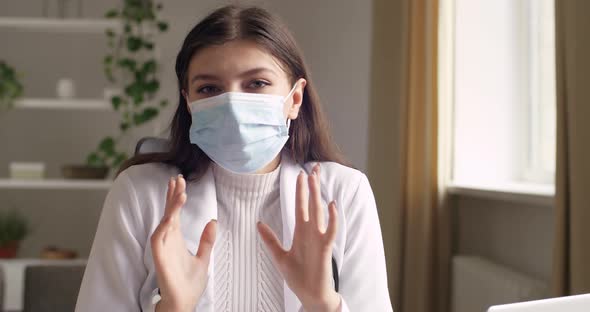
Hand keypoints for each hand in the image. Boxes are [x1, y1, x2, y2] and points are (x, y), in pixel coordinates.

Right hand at [151, 174, 216, 311]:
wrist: (183, 303)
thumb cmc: (189, 283)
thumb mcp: (203, 258)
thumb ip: (206, 240)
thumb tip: (212, 222)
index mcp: (176, 238)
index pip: (175, 212)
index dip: (177, 197)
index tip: (180, 181)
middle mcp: (168, 240)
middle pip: (169, 213)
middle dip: (172, 195)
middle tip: (177, 178)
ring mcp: (163, 249)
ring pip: (164, 223)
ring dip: (170, 208)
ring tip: (179, 193)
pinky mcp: (160, 259)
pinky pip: (158, 240)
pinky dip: (163, 228)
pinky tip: (170, 217)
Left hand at [257, 164, 340, 311]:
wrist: (310, 295)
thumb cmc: (298, 277)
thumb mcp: (279, 256)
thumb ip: (270, 240)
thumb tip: (258, 224)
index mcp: (301, 232)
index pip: (300, 206)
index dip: (300, 190)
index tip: (300, 174)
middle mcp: (311, 232)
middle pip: (311, 204)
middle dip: (311, 186)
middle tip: (313, 168)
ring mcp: (319, 238)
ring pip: (319, 212)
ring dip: (317, 195)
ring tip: (315, 179)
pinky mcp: (325, 248)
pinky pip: (330, 230)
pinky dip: (332, 218)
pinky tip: (331, 204)